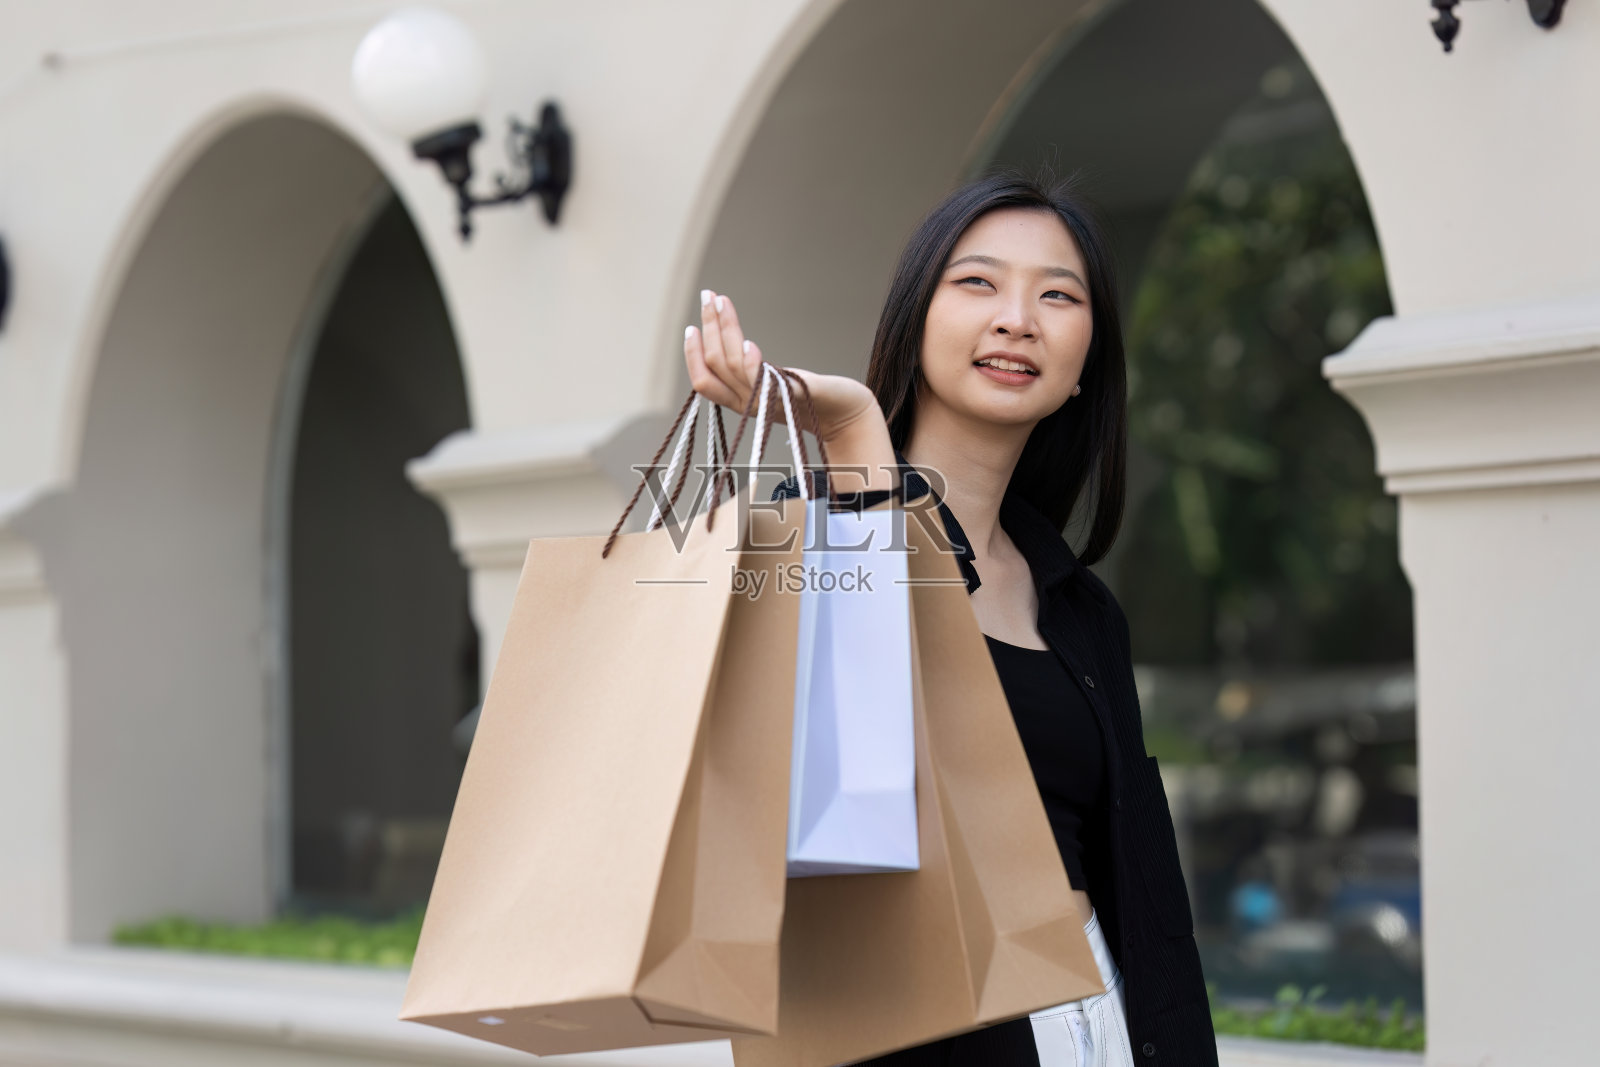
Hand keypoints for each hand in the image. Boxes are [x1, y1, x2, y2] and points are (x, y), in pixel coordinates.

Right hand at [684, 290, 890, 464]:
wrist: (849, 416)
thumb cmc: (813, 398)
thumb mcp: (776, 383)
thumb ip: (755, 372)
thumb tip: (736, 344)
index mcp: (743, 401)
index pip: (705, 382)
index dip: (693, 355)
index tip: (691, 326)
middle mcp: (751, 404)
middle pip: (716, 367)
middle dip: (708, 328)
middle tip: (706, 295)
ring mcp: (771, 402)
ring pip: (733, 367)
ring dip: (725, 330)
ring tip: (721, 301)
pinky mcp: (795, 399)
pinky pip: (765, 386)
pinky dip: (752, 365)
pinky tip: (749, 343)